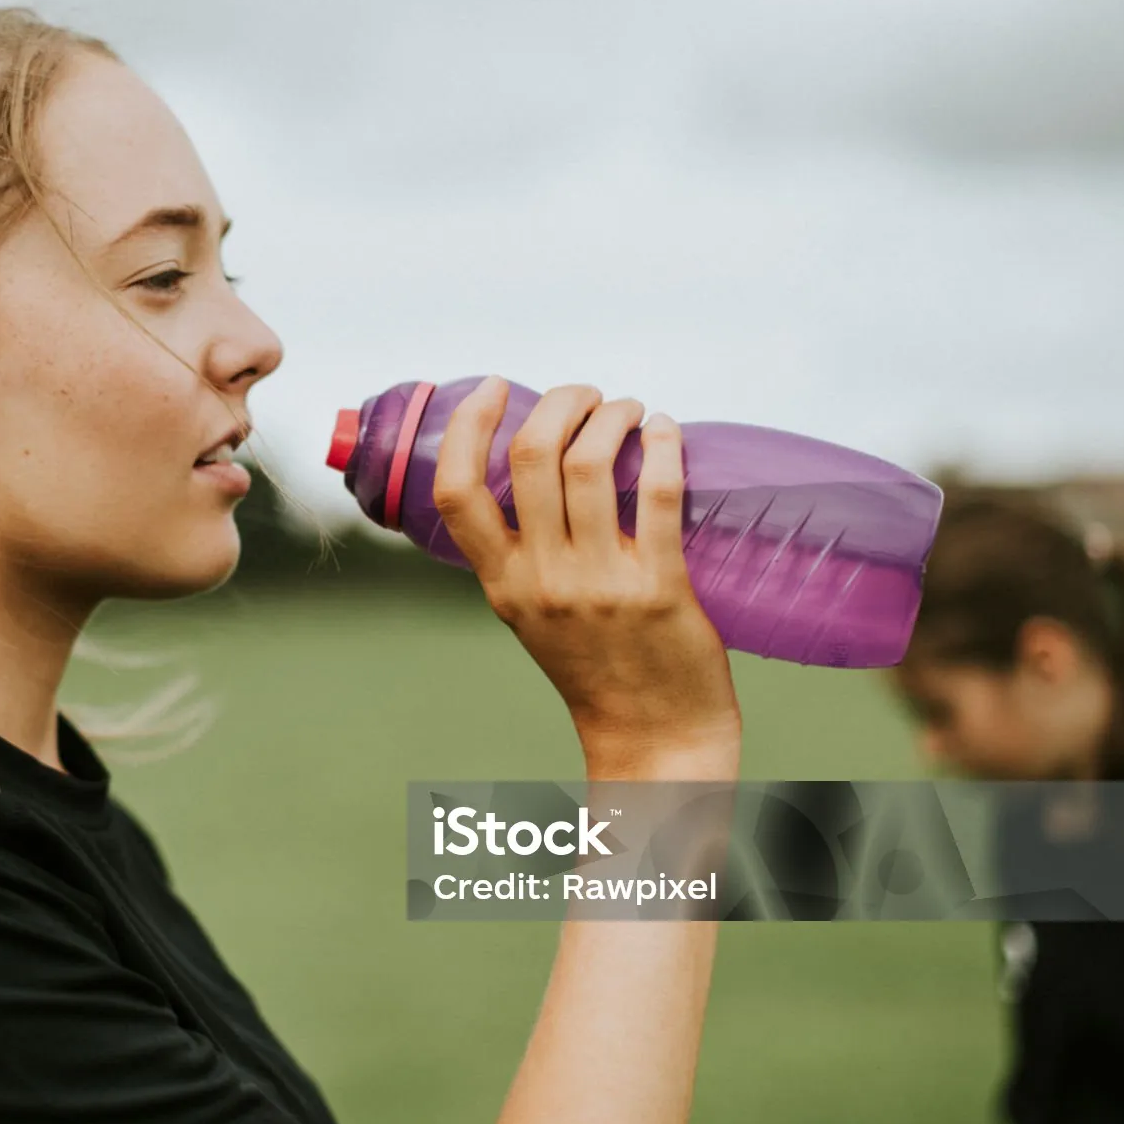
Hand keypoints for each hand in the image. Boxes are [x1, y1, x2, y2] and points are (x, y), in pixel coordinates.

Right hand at [431, 377, 739, 775]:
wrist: (652, 735)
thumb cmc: (598, 667)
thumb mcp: (533, 614)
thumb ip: (524, 554)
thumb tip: (539, 467)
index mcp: (501, 584)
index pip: (457, 493)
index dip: (468, 426)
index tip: (493, 388)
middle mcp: (541, 580)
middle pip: (531, 455)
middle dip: (562, 400)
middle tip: (586, 395)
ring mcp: (598, 583)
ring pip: (591, 462)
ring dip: (613, 414)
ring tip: (630, 410)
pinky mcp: (658, 587)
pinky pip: (656, 493)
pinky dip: (662, 445)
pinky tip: (666, 432)